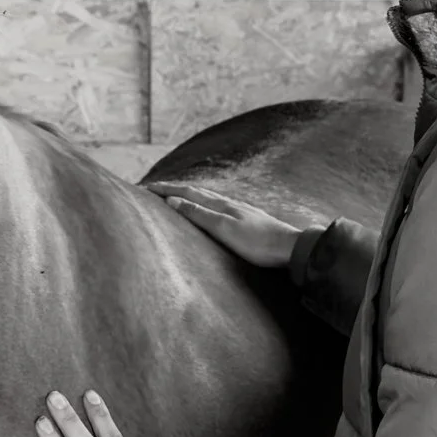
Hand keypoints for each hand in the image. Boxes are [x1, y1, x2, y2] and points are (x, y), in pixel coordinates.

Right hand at [149, 185, 302, 269]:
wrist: (290, 248)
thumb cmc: (258, 243)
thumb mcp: (223, 229)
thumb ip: (199, 214)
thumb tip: (173, 201)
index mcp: (220, 205)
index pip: (187, 193)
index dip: (165, 189)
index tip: (145, 187)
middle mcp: (228, 203)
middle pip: (196, 192)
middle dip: (173, 190)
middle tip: (155, 189)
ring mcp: (239, 210)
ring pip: (207, 198)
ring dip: (188, 195)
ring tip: (176, 195)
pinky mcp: (246, 220)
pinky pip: (217, 207)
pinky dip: (204, 204)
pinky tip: (209, 210)